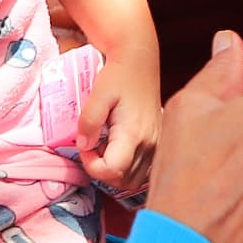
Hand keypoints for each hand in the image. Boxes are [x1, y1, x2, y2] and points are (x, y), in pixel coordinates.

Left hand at [77, 49, 159, 194]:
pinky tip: (117, 148)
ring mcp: (157, 145)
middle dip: (102, 172)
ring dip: (115, 171)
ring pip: (134, 179)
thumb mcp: (97, 94)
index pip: (113, 171)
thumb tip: (84, 146)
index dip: (92, 166)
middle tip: (93, 148)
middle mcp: (150, 144)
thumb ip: (88, 121)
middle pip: (123, 181)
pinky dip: (127, 167)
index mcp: (134, 133)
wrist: (139, 61)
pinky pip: (142, 169)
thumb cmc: (118, 74)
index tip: (85, 147)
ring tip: (104, 148)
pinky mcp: (158, 142)